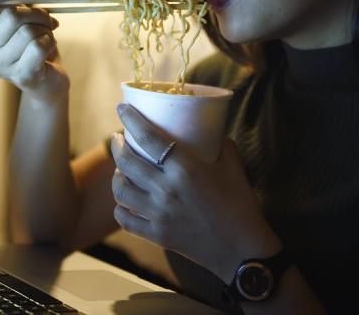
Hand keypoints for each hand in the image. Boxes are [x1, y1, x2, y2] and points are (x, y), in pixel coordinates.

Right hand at [0, 0, 67, 99]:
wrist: (47, 79)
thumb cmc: (31, 43)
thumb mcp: (19, 17)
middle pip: (10, 16)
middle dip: (36, 12)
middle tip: (46, 17)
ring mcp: (0, 66)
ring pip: (28, 31)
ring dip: (45, 28)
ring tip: (47, 34)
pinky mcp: (21, 76)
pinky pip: (39, 46)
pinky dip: (50, 41)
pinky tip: (49, 47)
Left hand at [109, 104, 282, 283]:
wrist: (242, 251)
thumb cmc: (240, 205)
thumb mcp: (233, 167)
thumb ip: (220, 145)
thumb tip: (211, 129)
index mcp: (186, 170)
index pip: (149, 139)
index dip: (131, 121)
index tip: (122, 109)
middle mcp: (167, 190)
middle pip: (128, 162)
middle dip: (117, 146)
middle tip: (118, 139)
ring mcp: (159, 214)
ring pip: (121, 191)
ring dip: (116, 176)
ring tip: (121, 169)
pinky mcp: (157, 235)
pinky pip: (125, 219)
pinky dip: (120, 207)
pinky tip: (124, 201)